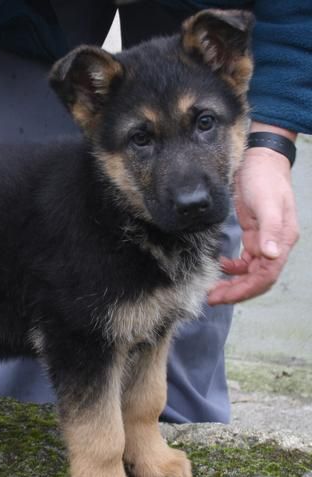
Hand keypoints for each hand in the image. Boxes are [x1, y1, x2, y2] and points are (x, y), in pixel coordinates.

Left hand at [208, 126, 298, 304]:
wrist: (260, 160)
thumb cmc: (265, 179)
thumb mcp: (265, 203)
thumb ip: (269, 229)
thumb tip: (271, 255)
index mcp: (282, 240)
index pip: (265, 276)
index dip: (244, 290)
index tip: (223, 297)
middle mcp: (275, 244)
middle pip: (257, 279)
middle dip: (235, 291)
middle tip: (212, 298)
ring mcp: (264, 240)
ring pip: (250, 272)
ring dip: (233, 282)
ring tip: (213, 289)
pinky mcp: (254, 234)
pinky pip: (245, 260)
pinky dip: (233, 267)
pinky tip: (221, 266)